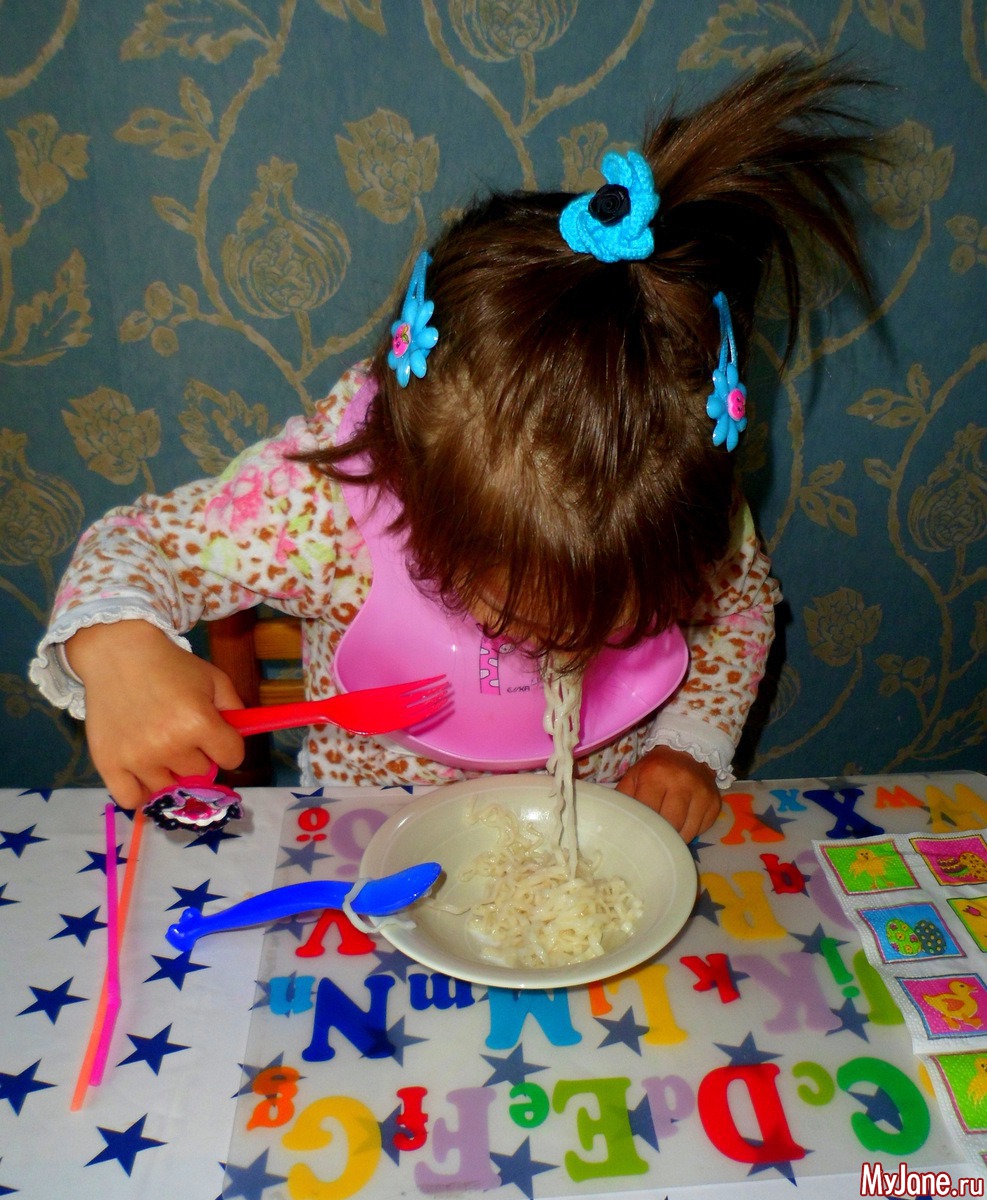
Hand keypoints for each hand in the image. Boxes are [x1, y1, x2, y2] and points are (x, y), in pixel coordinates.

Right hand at [65, 620, 245, 809]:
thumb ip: (236, 709)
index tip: (216, 733)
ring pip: (170, 788)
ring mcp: (137, 758)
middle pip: (200, 774)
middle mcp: (169, 745)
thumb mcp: (214, 679)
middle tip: (182, 734)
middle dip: (198, 756)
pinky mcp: (109, 764)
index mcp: (199, 723)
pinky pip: (131, 799)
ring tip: (159, 746)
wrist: (119, 654)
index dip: (228, 745)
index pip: (232, 758)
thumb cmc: (171, 666)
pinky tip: (142, 771)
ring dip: (170, 772)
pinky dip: (140, 791)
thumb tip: (242, 738)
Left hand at [616, 745, 721, 842]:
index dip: (642, 827)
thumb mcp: (633, 777)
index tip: (637, 836)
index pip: (648, 813)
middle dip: (660, 835)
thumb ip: (623, 799)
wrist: (686, 752)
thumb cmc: (654, 769)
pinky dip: (690, 831)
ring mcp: (702, 793)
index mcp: (655, 775)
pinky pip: (701, 829)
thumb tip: (613, 825)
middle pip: (670, 825)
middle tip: (653, 838)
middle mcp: (682, 782)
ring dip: (675, 837)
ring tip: (667, 831)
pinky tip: (683, 821)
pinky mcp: (715, 803)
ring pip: (687, 832)